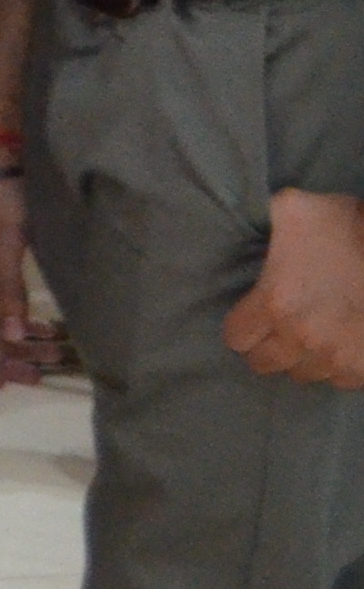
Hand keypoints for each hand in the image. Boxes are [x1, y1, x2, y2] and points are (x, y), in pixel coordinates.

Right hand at [0, 177, 51, 387]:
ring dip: (15, 341)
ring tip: (48, 359)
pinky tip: (46, 331)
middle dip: (0, 357)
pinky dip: (21, 320)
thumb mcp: (4, 250)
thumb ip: (7, 295)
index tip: (2, 381)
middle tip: (33, 377)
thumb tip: (10, 339)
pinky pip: (2, 304)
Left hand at [228, 190, 363, 388]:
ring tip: (314, 334)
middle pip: (265, 363)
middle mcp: (302, 339)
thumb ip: (266, 218)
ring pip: (304, 373)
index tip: (254, 314)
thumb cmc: (350, 227)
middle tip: (282, 326)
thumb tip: (253, 216)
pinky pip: (340, 380)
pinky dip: (338, 366)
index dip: (243, 325)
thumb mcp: (297, 208)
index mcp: (276, 304)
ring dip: (304, 358)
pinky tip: (341, 344)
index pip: (236, 338)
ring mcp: (338, 359)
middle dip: (268, 346)